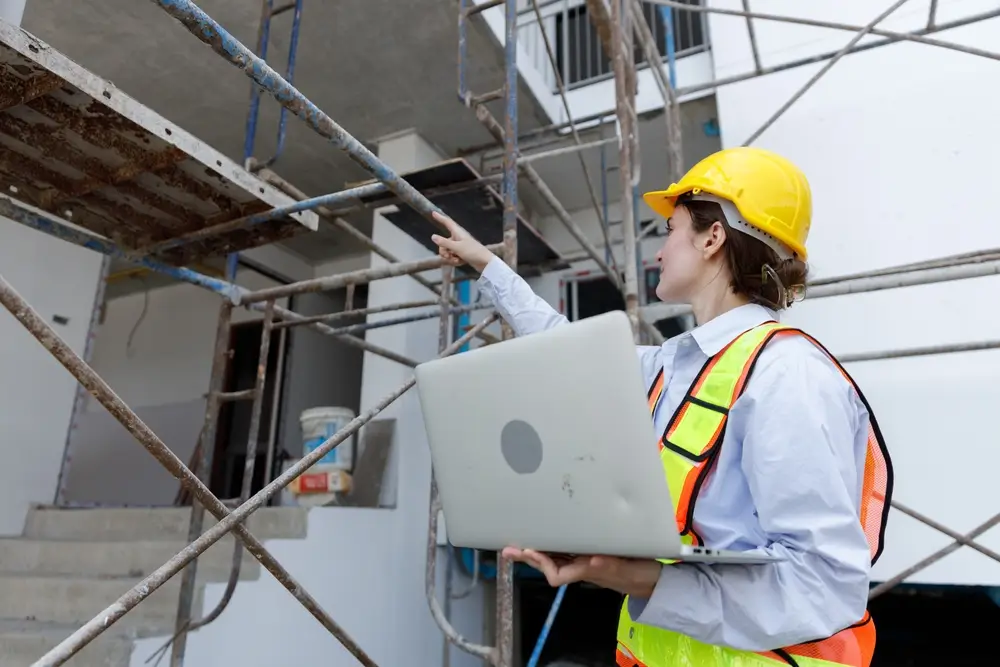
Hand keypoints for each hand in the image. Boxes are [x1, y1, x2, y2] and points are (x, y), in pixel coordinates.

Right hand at [431, 211, 494, 273]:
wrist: (485, 263)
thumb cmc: (473, 252)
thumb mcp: (457, 248)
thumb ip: (444, 243)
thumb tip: (433, 236)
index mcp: (458, 232)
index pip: (447, 222)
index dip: (440, 218)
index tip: (433, 213)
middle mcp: (457, 238)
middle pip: (443, 243)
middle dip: (444, 251)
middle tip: (449, 256)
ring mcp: (459, 246)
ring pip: (447, 251)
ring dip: (450, 258)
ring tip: (457, 260)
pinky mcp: (461, 254)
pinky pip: (452, 257)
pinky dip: (455, 261)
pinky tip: (461, 263)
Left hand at [502, 547, 660, 598]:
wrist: (653, 579)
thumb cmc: (639, 573)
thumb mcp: (626, 569)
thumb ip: (610, 566)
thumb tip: (591, 561)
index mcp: (587, 570)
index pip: (557, 573)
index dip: (541, 563)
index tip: (529, 551)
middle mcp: (581, 566)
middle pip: (548, 564)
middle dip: (528, 557)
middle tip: (508, 549)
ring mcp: (584, 561)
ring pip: (554, 557)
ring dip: (535, 552)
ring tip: (516, 545)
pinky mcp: (590, 552)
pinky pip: (565, 550)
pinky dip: (551, 545)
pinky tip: (544, 538)